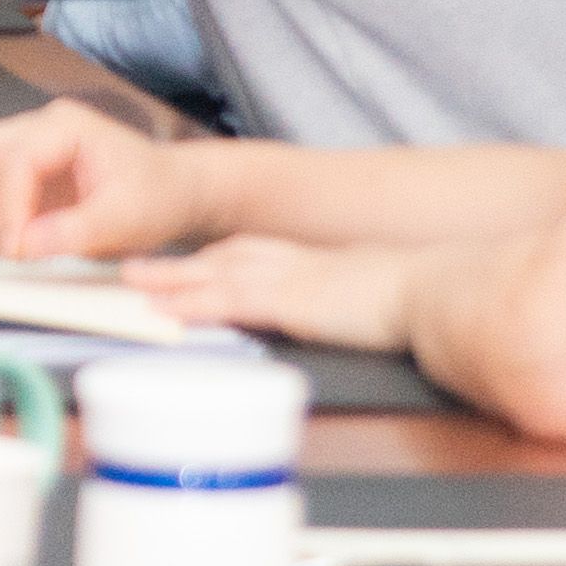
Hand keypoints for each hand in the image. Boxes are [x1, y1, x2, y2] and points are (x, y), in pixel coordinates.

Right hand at [0, 99, 204, 261]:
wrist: (172, 191)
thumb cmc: (158, 197)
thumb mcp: (128, 219)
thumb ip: (77, 231)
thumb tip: (23, 247)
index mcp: (65, 127)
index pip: (14, 160)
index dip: (8, 208)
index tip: (15, 252)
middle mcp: (32, 127)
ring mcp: (18, 145)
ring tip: (0, 246)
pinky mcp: (12, 169)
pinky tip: (5, 241)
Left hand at [130, 234, 423, 355]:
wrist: (437, 291)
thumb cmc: (415, 297)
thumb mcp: (369, 295)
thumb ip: (345, 302)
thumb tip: (345, 313)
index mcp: (309, 261)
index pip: (246, 252)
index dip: (209, 258)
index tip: (181, 262)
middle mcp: (289, 263)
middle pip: (217, 258)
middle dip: (174, 264)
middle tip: (133, 269)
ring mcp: (285, 279)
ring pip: (210, 274)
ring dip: (166, 280)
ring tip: (128, 284)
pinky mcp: (287, 301)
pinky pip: (226, 300)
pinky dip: (190, 304)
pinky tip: (163, 311)